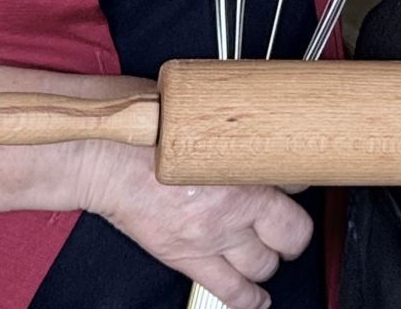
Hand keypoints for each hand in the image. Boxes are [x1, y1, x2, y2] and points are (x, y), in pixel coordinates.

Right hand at [78, 141, 312, 308]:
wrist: (101, 153)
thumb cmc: (141, 122)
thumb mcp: (199, 111)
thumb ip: (232, 127)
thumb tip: (252, 125)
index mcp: (240, 162)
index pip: (296, 178)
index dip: (298, 177)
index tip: (293, 176)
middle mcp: (233, 204)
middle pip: (293, 230)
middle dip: (293, 227)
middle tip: (287, 220)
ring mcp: (213, 235)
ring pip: (265, 264)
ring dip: (268, 258)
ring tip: (266, 250)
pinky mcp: (188, 257)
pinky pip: (230, 291)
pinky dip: (249, 298)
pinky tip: (258, 298)